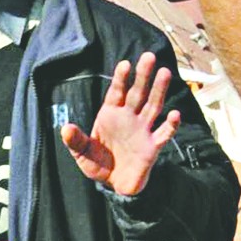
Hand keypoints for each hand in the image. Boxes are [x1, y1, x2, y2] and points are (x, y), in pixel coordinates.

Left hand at [59, 57, 184, 194]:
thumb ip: (75, 141)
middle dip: (143, 75)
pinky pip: (164, 133)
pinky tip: (175, 115)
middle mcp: (129, 118)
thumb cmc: (98, 163)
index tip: (125, 64)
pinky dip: (170, 125)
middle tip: (149, 56)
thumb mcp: (82, 154)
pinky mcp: (153, 146)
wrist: (114, 184)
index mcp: (111, 115)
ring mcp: (143, 130)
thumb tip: (65, 128)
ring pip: (153, 106)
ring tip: (165, 72)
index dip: (121, 79)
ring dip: (159, 90)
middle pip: (138, 93)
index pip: (117, 92)